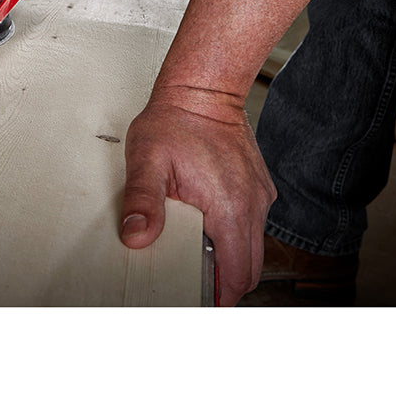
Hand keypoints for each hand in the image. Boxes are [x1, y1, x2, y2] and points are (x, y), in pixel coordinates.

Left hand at [121, 85, 276, 305]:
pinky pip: (251, 225)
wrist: (203, 89)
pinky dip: (234, 236)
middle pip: (250, 269)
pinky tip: (206, 230)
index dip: (220, 298)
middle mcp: (252, 205)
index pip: (237, 274)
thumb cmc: (176, 120)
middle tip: (194, 291)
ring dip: (230, 260)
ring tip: (197, 261)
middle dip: (226, 286)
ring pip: (253, 248)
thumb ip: (142, 201)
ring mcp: (259, 196)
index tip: (200, 306)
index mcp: (230, 208)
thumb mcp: (146, 159)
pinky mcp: (257, 187)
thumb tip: (137, 237)